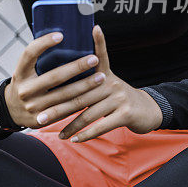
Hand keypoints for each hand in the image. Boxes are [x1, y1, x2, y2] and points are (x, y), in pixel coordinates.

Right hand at [4, 31, 107, 129]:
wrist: (11, 111)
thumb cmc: (25, 84)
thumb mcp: (25, 72)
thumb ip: (39, 61)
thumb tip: (64, 40)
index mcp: (20, 73)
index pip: (30, 53)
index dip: (44, 43)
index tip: (61, 35)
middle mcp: (25, 89)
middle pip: (54, 77)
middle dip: (77, 67)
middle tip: (94, 59)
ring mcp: (33, 106)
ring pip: (64, 95)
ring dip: (85, 86)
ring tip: (101, 77)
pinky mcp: (41, 119)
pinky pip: (65, 110)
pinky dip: (81, 102)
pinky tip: (93, 95)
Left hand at [51, 25, 162, 141]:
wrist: (147, 110)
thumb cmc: (117, 97)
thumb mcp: (106, 81)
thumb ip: (86, 77)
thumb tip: (60, 76)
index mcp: (103, 73)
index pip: (93, 59)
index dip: (87, 51)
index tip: (75, 46)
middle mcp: (110, 83)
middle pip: (78, 96)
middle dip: (57, 109)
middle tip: (40, 118)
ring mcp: (118, 98)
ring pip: (88, 114)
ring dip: (70, 126)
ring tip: (57, 135)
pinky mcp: (125, 114)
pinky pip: (101, 126)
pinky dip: (86, 134)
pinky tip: (74, 140)